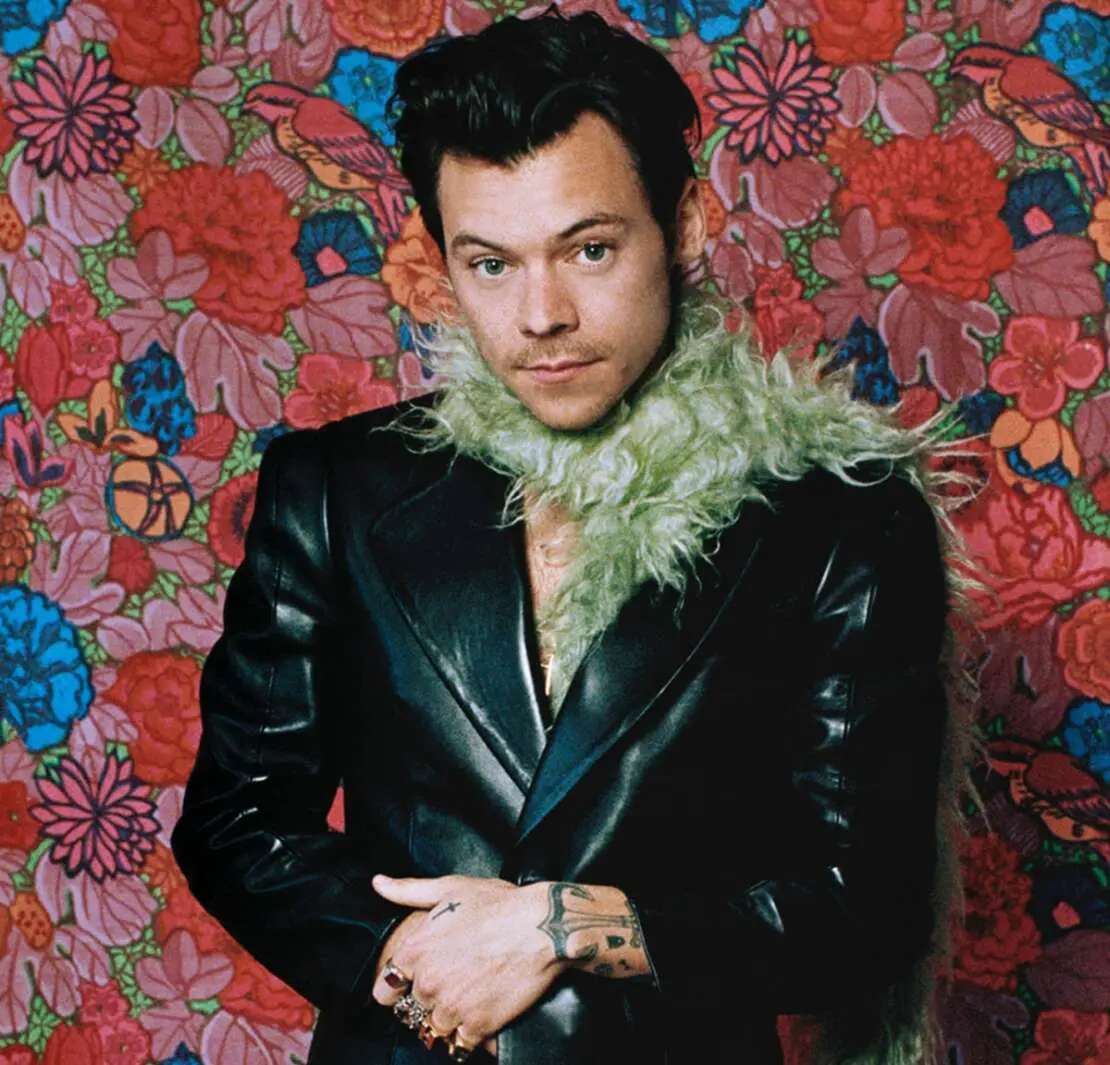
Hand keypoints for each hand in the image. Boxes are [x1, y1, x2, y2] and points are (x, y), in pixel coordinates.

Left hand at [370, 874, 567, 1056]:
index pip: (385, 990)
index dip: (399, 987)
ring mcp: (452, 1007)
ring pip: (436, 1028)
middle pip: (413, 1010)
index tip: (414, 983)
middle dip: (430, 999)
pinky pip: (460, 1043)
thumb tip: (378, 883)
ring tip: (470, 996)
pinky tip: (482, 1011)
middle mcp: (428, 982)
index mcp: (415, 951)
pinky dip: (470, 1033)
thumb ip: (408, 890)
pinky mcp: (478, 1025)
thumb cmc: (498, 904)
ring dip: (449, 1018)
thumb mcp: (450, 888)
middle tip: (454, 983)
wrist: (543, 927)